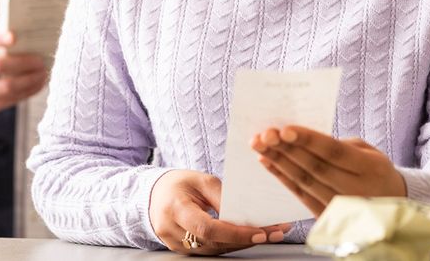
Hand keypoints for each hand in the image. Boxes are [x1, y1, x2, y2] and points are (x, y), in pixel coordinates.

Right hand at [149, 170, 291, 254]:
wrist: (154, 195)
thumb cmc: (179, 183)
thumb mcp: (200, 180)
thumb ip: (222, 196)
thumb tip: (246, 211)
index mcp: (175, 209)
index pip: (208, 228)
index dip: (235, 233)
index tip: (260, 232)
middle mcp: (172, 231)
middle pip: (215, 242)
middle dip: (247, 239)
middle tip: (276, 232)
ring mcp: (175, 244)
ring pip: (215, 249)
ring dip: (244, 243)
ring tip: (271, 234)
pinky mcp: (182, 250)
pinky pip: (211, 250)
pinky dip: (231, 244)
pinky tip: (250, 237)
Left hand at [252, 126, 406, 217]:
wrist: (390, 203)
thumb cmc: (376, 170)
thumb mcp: (369, 152)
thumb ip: (340, 146)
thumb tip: (304, 139)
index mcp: (370, 169)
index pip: (334, 153)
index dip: (309, 141)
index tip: (286, 129)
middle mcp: (355, 190)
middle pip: (315, 167)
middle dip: (287, 149)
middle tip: (266, 134)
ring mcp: (340, 206)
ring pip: (303, 181)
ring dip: (279, 162)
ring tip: (260, 144)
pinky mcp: (326, 215)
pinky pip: (300, 194)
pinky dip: (282, 177)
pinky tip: (268, 162)